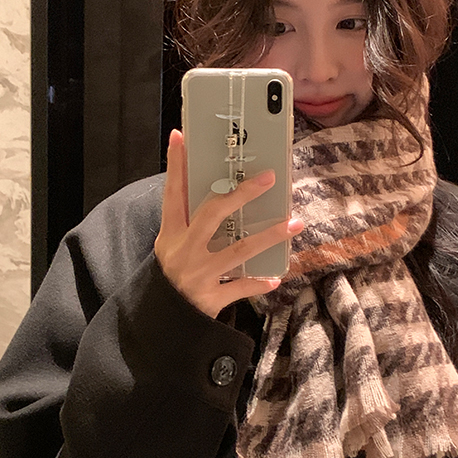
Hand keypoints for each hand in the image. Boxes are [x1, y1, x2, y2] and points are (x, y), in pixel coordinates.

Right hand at [154, 129, 303, 318]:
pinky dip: (259, 283)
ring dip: (269, 236)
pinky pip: (240, 288)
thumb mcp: (171, 245)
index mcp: (171, 234)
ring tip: (294, 224)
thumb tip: (213, 189)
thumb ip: (188, 219)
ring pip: (239, 250)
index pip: (173, 193)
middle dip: (242, 194)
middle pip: (213, 214)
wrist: (164, 320)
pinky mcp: (210, 299)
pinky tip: (276, 277)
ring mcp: (199, 274)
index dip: (176, 165)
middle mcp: (185, 250)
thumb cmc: (173, 275)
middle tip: (268, 178)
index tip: (182, 137)